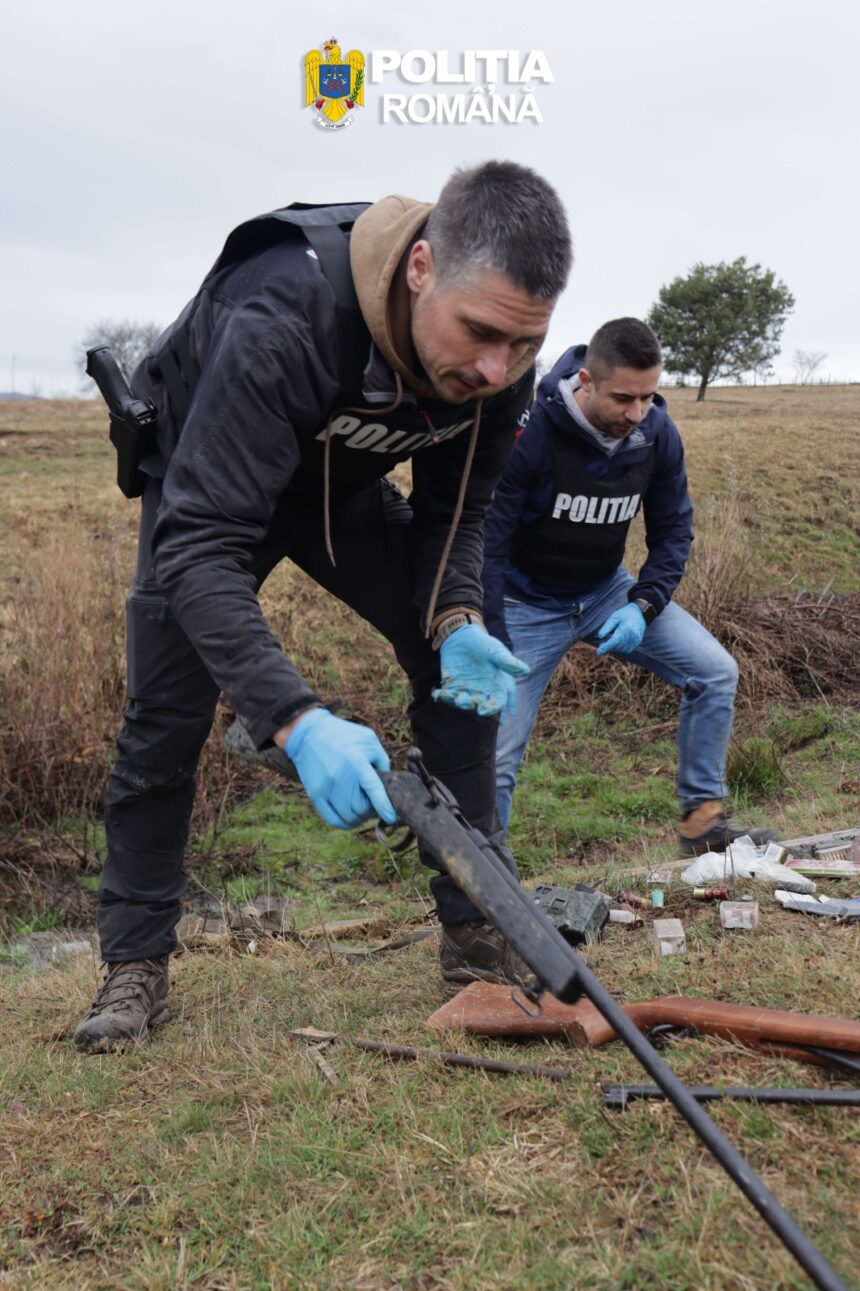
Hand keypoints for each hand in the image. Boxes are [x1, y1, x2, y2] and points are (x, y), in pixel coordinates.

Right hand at [285, 709, 395, 828]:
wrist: (308, 733)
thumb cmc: (344, 736)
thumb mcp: (368, 739)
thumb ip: (382, 761)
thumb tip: (386, 786)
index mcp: (356, 761)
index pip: (373, 790)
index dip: (384, 807)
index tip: (392, 818)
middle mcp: (340, 776)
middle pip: (362, 808)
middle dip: (372, 809)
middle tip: (374, 804)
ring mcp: (325, 787)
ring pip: (349, 817)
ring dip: (360, 817)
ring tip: (363, 808)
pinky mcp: (315, 794)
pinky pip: (333, 820)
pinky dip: (346, 823)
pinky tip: (352, 816)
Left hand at [432, 624, 529, 716]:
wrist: (462, 636)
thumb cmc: (484, 644)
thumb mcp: (496, 651)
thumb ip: (507, 662)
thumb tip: (526, 671)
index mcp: (497, 686)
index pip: (498, 702)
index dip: (494, 708)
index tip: (487, 711)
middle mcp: (483, 692)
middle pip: (482, 706)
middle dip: (479, 709)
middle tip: (477, 710)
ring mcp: (467, 691)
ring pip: (464, 702)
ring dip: (460, 703)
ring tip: (458, 698)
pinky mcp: (452, 687)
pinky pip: (447, 696)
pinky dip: (442, 697)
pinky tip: (437, 694)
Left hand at [595, 603, 645, 655]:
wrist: (639, 614)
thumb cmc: (624, 614)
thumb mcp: (614, 617)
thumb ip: (606, 627)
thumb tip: (599, 637)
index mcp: (627, 628)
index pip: (615, 640)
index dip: (606, 647)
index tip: (598, 651)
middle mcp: (633, 635)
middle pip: (618, 646)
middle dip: (608, 647)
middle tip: (602, 644)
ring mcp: (636, 640)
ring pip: (621, 649)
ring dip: (614, 647)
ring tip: (611, 639)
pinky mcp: (637, 643)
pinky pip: (626, 650)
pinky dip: (619, 647)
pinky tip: (618, 641)